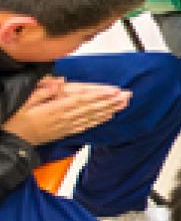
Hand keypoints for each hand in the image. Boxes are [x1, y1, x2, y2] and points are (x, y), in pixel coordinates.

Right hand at [2, 77, 130, 144]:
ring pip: (93, 117)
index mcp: (56, 108)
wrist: (13, 140)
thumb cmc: (16, 119)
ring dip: (110, 109)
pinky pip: (87, 125)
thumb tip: (60, 80)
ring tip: (124, 103)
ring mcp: (67, 126)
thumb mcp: (24, 101)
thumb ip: (43, 90)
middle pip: (93, 108)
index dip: (100, 95)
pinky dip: (99, 120)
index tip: (114, 91)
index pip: (83, 99)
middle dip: (111, 101)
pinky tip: (109, 116)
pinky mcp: (67, 131)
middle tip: (127, 95)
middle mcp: (65, 118)